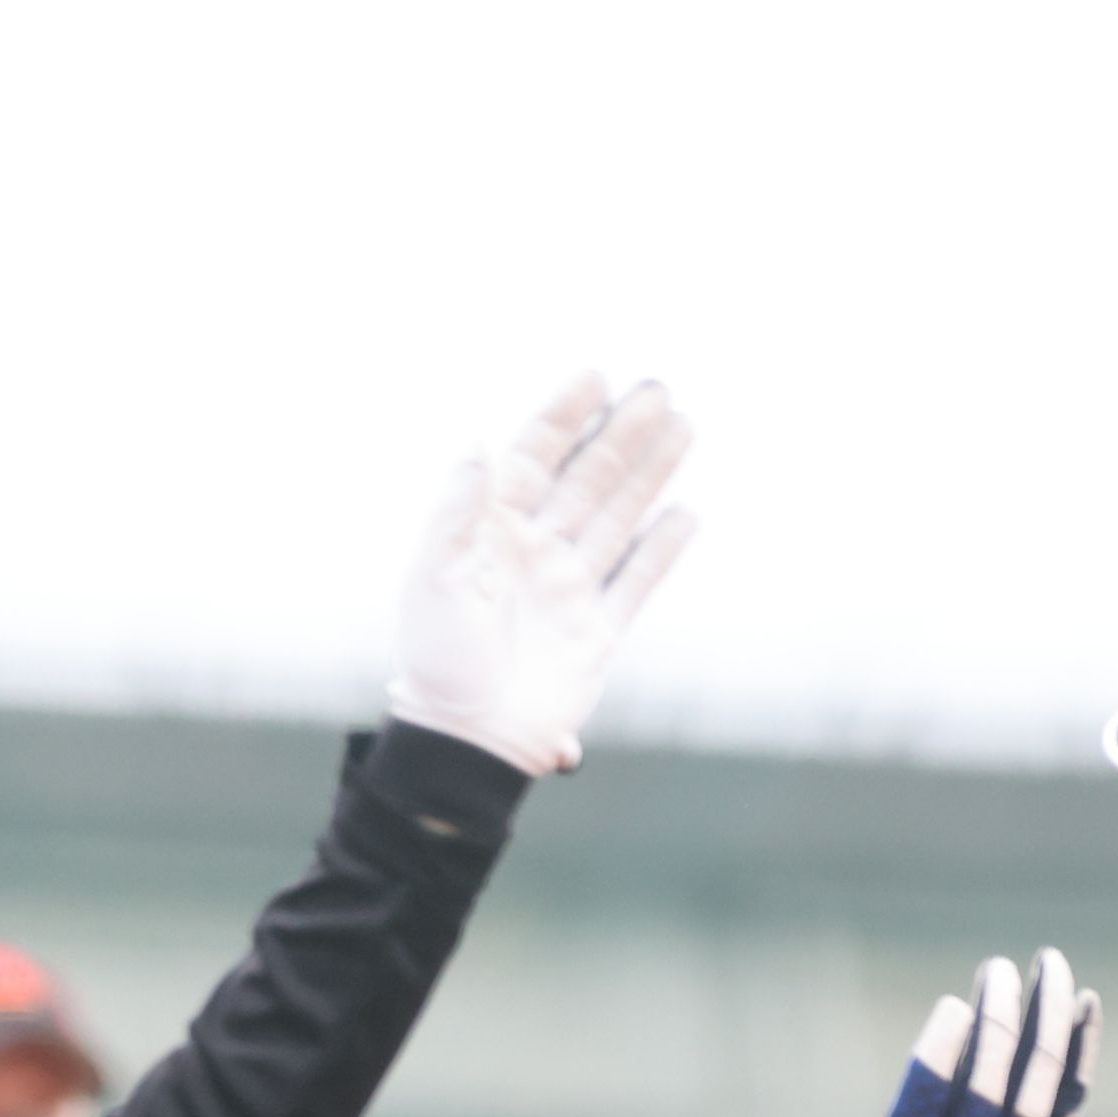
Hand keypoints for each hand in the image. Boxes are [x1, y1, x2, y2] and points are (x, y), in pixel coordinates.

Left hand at [386, 374, 698, 773]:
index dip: (563, 417)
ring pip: (618, 518)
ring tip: (683, 426)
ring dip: (649, 474)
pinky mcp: (598, 633)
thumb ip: (458, 510)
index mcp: (492, 532)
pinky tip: (684, 514)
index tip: (595, 378)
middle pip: (587, 479)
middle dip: (621, 435)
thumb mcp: (433, 577)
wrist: (467, 738)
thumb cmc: (438, 659)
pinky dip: (661, 549)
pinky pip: (637, 581)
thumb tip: (480, 443)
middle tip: (658, 391)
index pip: (534, 458)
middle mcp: (535, 553)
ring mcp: (569, 590)